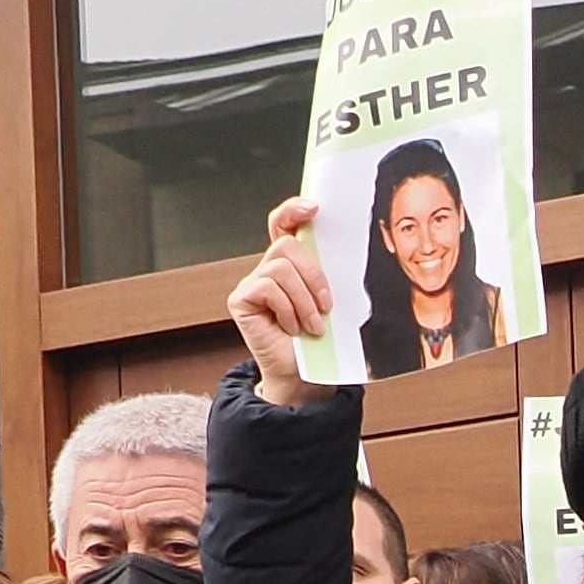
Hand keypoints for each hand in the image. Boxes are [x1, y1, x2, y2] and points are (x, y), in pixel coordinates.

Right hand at [227, 198, 330, 402]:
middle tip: (326, 305)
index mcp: (291, 264)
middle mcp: (268, 269)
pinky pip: (269, 288)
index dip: (293, 210)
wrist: (303, 375)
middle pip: (287, 246)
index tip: (314, 208)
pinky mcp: (241, 300)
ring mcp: (252, 283)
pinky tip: (291, 328)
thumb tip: (341, 248)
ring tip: (312, 325)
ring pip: (281, 268)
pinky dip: (287, 309)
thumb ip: (327, 274)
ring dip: (304, 300)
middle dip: (313, 275)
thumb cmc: (320, 340)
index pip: (284, 224)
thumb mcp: (330, 301)